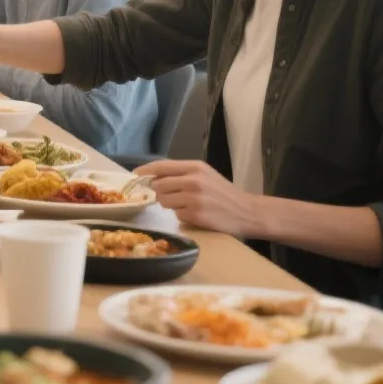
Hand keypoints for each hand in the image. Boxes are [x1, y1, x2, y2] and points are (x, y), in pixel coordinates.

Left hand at [139, 159, 258, 234]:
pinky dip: (182, 216)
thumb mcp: (205, 175)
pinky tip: (196, 215)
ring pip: (165, 201)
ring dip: (171, 205)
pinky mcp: (196, 215)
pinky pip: (176, 215)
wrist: (248, 211)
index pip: (162, 166)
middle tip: (173, 197)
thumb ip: (181, 174)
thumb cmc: (223, 193)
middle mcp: (194, 180)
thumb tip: (152, 177)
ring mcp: (195, 198)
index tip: (135, 175)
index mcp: (196, 167)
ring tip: (188, 205)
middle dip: (160, 193)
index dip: (145, 171)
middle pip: (159, 186)